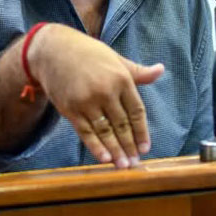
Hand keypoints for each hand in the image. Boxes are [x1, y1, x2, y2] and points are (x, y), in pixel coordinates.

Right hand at [28, 24, 163, 168]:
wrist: (53, 49)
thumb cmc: (87, 52)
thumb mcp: (115, 58)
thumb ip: (138, 71)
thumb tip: (161, 70)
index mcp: (121, 78)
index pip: (136, 111)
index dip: (142, 132)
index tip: (146, 148)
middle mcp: (105, 91)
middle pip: (122, 125)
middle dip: (129, 146)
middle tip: (135, 163)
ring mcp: (87, 101)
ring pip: (105, 132)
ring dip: (115, 151)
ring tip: (123, 166)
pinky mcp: (70, 109)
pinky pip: (86, 132)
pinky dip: (96, 147)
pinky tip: (105, 158)